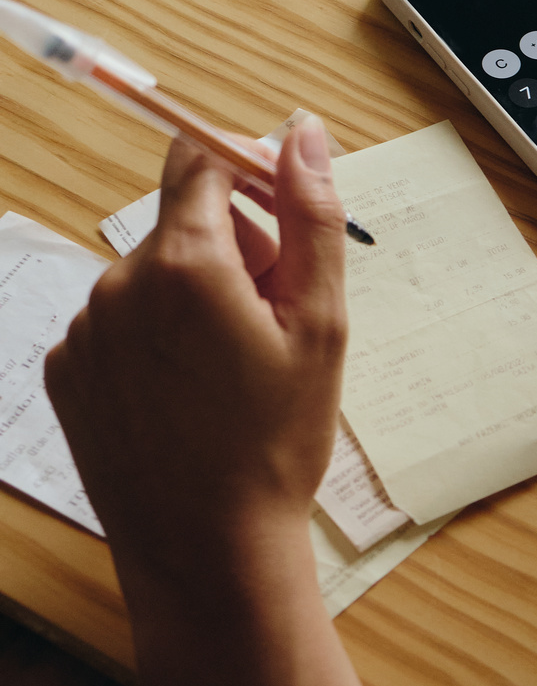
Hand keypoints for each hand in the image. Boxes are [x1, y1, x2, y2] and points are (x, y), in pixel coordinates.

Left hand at [45, 120, 346, 607]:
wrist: (208, 555)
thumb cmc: (274, 444)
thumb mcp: (321, 323)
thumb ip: (312, 213)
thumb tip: (302, 130)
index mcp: (185, 261)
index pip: (201, 158)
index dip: (249, 173)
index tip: (282, 216)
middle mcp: (120, 284)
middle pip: (184, 222)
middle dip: (235, 251)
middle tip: (274, 322)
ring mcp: (85, 330)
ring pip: (153, 275)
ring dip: (195, 299)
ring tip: (231, 372)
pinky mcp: (67, 371)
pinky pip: (120, 322)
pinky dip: (156, 340)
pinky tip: (189, 395)